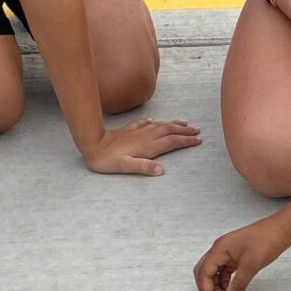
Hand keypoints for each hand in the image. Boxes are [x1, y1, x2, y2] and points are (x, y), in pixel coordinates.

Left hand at [83, 118, 202, 176]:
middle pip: (170, 131)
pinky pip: (145, 123)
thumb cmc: (107, 159)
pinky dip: (153, 121)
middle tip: (197, 131)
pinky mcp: (129, 130)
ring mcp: (138, 132)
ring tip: (184, 123)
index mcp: (148, 146)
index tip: (198, 140)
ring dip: (173, 124)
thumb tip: (161, 170)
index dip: (186, 141)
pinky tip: (155, 120)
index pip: (172, 142)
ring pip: (160, 125)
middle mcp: (146, 137)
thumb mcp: (125, 167)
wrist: (92, 144)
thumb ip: (144, 168)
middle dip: (184, 131)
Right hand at [196, 216, 284, 290]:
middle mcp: (220, 250)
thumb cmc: (266, 239)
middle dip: (208, 290)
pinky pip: (225, 271)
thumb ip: (238, 285)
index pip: (204, 274)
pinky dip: (226, 282)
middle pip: (205, 273)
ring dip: (217, 287)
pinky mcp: (236, 256)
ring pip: (215, 273)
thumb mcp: (251, 265)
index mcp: (219, 249)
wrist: (281, 229)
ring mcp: (228, 253)